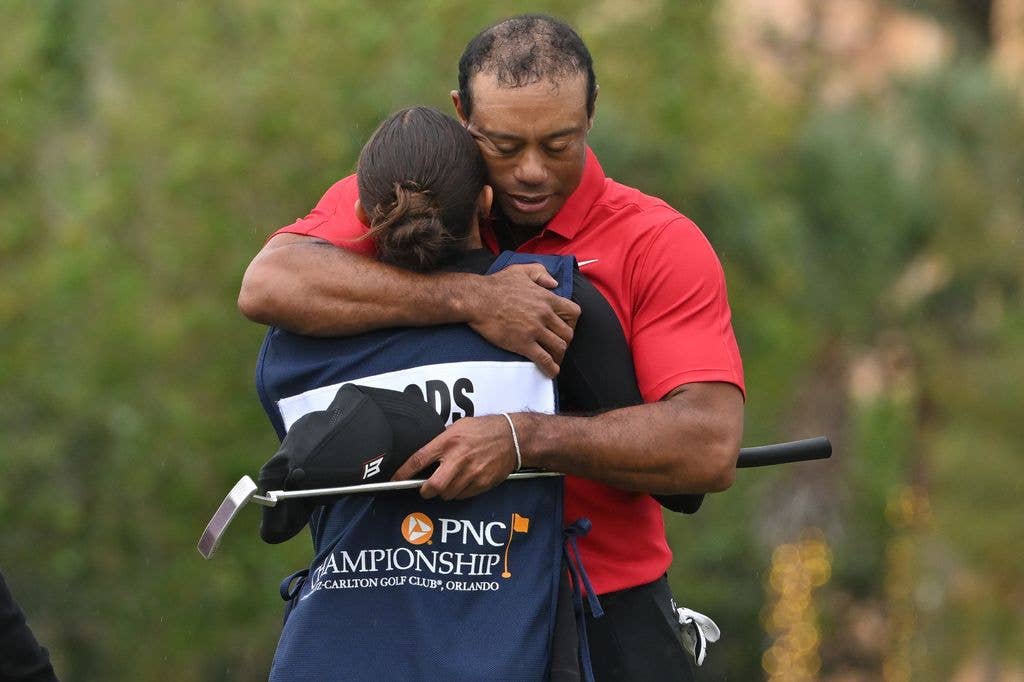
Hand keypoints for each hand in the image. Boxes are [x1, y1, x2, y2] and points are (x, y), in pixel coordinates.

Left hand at [391, 415, 516, 499]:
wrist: (513, 437)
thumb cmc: (484, 429)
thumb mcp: (459, 426)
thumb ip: (441, 440)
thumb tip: (426, 455)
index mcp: (448, 442)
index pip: (419, 460)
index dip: (403, 473)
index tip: (395, 480)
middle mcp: (458, 459)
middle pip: (432, 487)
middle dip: (425, 491)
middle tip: (425, 487)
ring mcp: (471, 473)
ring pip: (447, 495)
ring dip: (444, 492)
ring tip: (448, 482)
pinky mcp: (482, 483)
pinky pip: (462, 496)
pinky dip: (458, 493)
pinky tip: (462, 482)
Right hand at [467, 264, 579, 377]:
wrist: (477, 299)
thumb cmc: (496, 284)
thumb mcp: (520, 270)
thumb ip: (540, 273)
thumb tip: (554, 283)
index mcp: (546, 298)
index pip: (574, 312)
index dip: (572, 322)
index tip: (564, 326)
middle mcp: (545, 314)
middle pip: (568, 333)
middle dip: (565, 340)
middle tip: (557, 344)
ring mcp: (535, 330)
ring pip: (559, 347)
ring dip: (559, 355)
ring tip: (554, 359)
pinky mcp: (524, 344)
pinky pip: (544, 359)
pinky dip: (551, 368)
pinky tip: (551, 372)